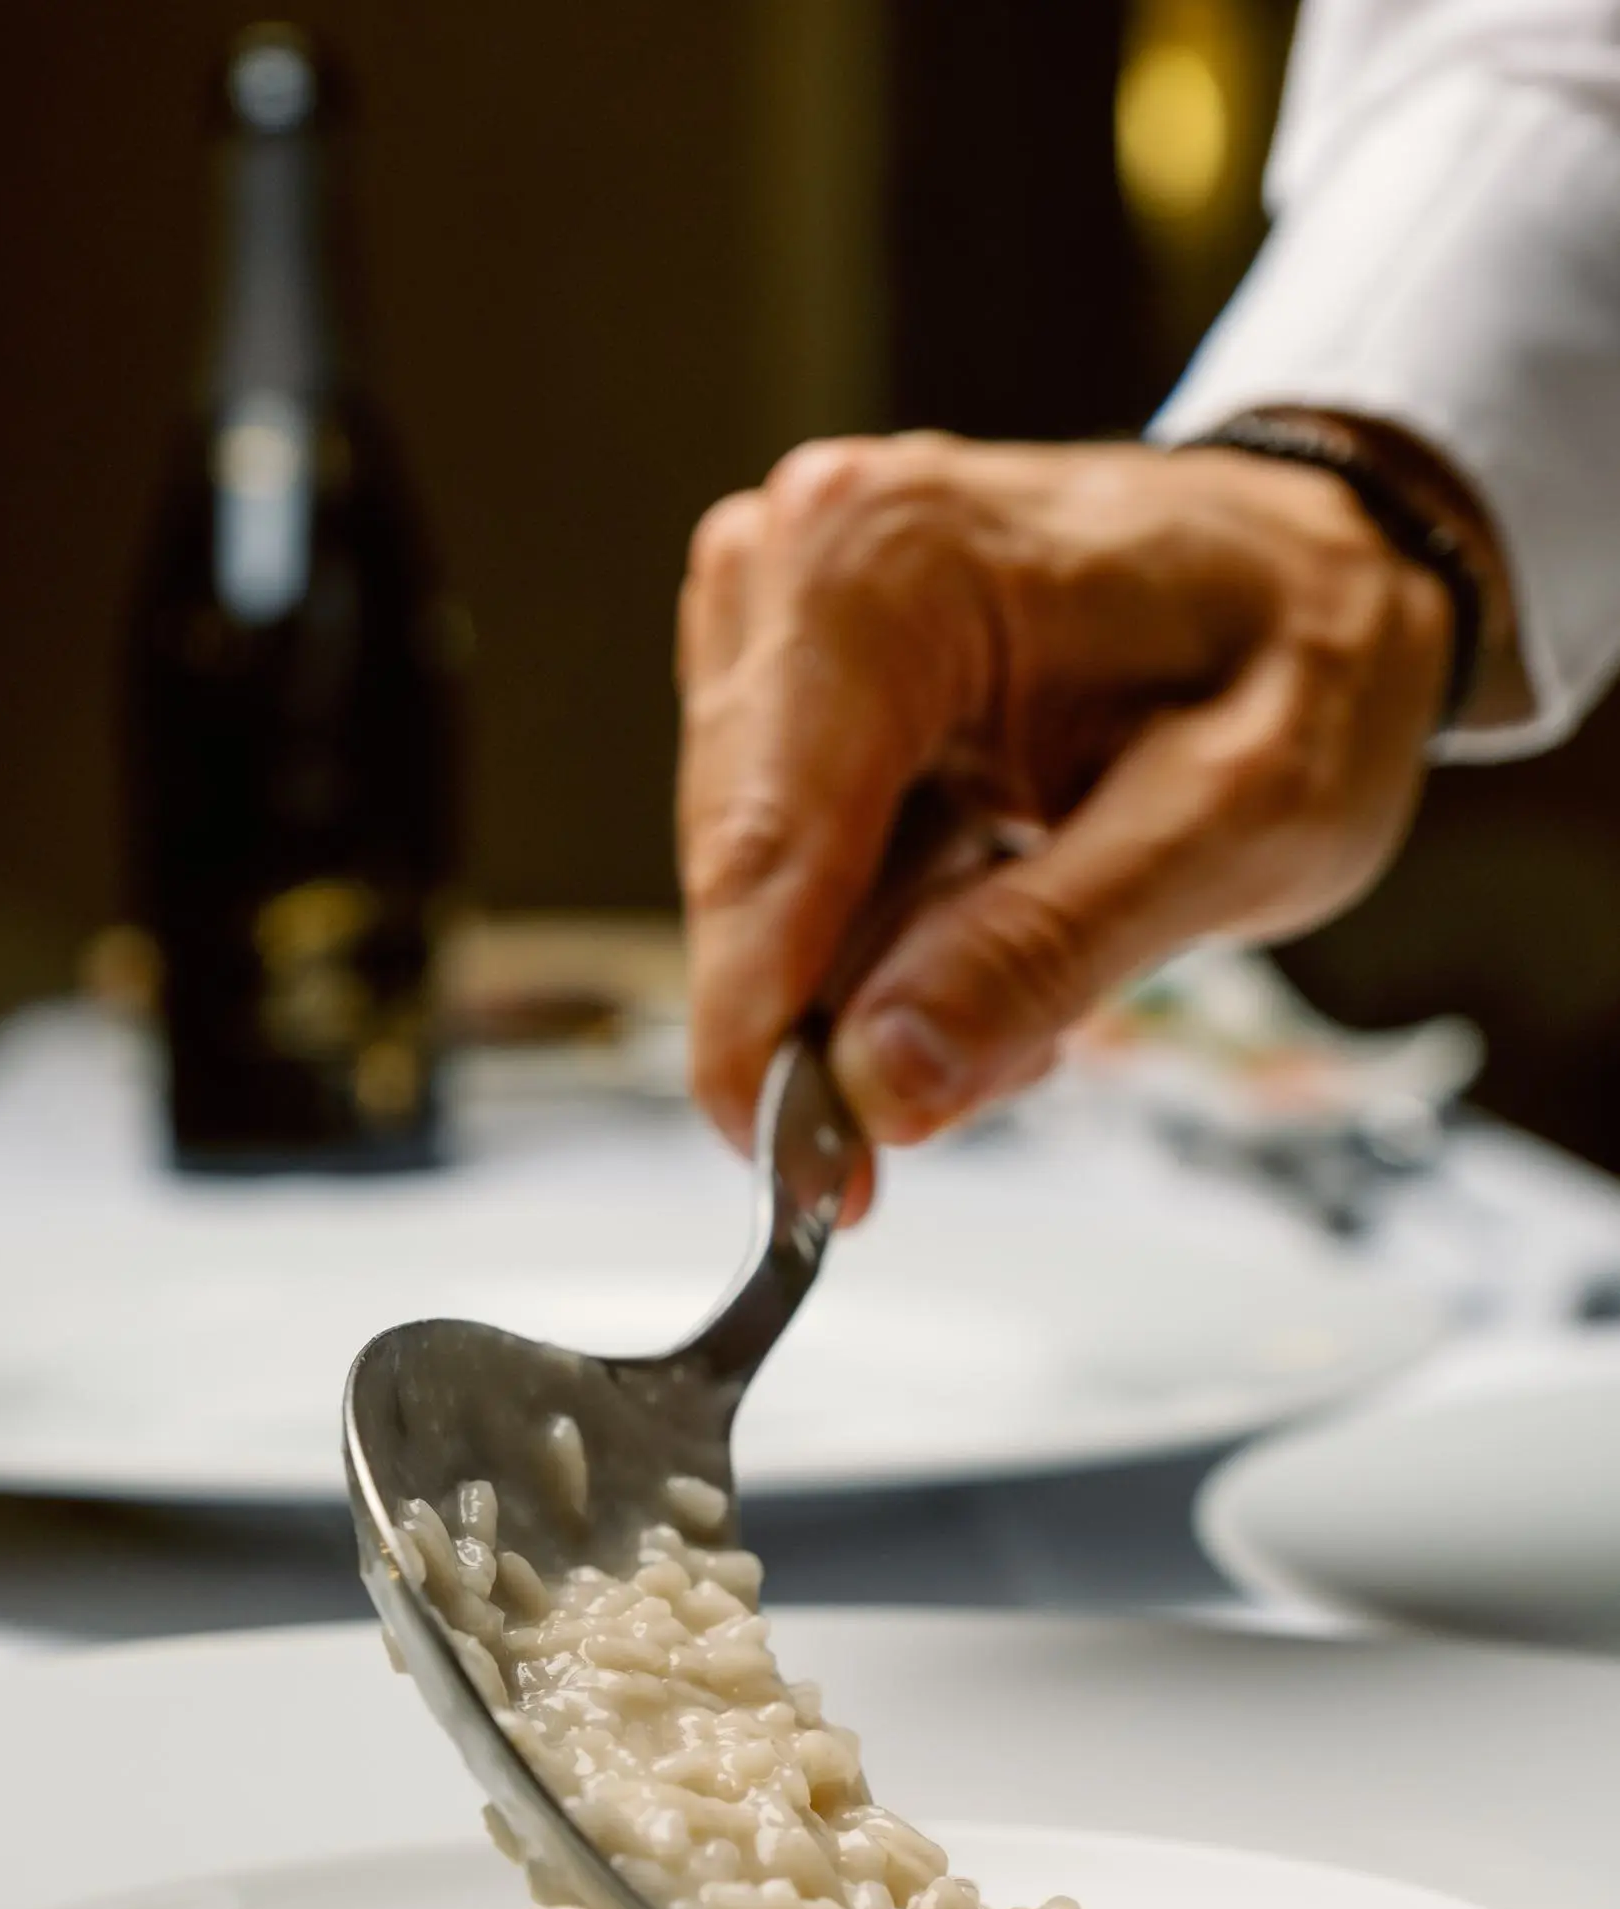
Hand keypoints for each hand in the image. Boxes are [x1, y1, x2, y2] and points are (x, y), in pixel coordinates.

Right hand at [675, 432, 1451, 1164]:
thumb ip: (1047, 954)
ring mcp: (776, 615)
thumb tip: (880, 1084)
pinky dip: (883, 934)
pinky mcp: (783, 674)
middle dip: (847, 1019)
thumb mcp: (1234, 827)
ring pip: (765, 889)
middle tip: (1002, 1070)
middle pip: (749, 878)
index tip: (799, 1186)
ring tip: (1046, 959)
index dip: (763, 1042)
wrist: (1321, 570)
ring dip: (880, 979)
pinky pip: (792, 864)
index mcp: (882, 566)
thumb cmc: (1303, 656)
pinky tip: (997, 922)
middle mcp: (793, 561)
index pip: (768, 849)